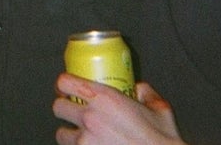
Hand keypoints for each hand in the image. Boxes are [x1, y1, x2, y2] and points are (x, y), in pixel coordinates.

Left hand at [53, 73, 184, 144]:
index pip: (65, 82)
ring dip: (70, 134)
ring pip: (61, 134)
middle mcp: (90, 118)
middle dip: (64, 109)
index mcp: (105, 99)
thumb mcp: (159, 109)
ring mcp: (85, 141)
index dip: (64, 84)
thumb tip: (140, 89)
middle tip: (73, 113)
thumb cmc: (162, 142)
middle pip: (58, 107)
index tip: (67, 89)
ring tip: (82, 137)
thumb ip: (146, 93)